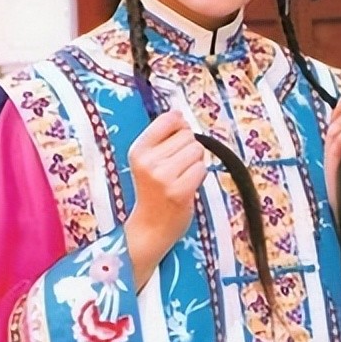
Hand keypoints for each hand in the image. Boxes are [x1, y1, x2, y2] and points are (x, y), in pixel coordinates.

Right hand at [124, 110, 206, 289]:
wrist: (150, 228)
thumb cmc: (154, 192)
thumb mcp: (148, 161)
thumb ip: (162, 137)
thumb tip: (179, 113)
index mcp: (138, 150)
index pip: (168, 119)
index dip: (180, 126)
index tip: (177, 139)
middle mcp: (148, 162)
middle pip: (187, 135)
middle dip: (189, 148)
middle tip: (178, 167)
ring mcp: (163, 177)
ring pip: (196, 150)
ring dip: (196, 162)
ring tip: (183, 176)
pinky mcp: (179, 191)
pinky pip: (202, 168)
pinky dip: (199, 176)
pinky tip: (188, 186)